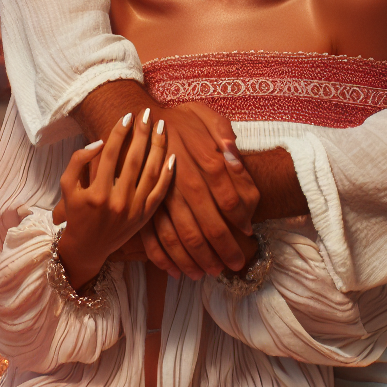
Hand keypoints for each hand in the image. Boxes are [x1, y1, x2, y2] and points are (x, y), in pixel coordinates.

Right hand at [56, 110, 173, 289]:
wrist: (88, 246)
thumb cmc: (77, 211)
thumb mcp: (67, 187)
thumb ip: (78, 161)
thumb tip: (99, 142)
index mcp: (96, 192)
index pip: (111, 154)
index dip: (119, 132)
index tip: (127, 115)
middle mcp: (116, 201)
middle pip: (134, 160)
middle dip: (142, 133)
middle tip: (148, 114)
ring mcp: (133, 210)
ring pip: (150, 173)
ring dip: (158, 147)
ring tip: (162, 127)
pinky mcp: (144, 217)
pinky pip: (160, 193)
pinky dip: (168, 174)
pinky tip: (172, 155)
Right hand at [140, 102, 259, 280]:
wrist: (139, 121)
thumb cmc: (178, 121)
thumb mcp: (203, 114)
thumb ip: (222, 131)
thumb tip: (235, 155)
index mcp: (202, 159)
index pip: (228, 197)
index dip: (240, 217)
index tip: (247, 231)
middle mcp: (182, 180)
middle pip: (207, 223)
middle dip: (223, 248)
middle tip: (235, 265)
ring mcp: (160, 195)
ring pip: (180, 236)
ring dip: (196, 259)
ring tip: (209, 273)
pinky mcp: (143, 204)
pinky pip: (151, 237)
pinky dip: (163, 258)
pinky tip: (176, 271)